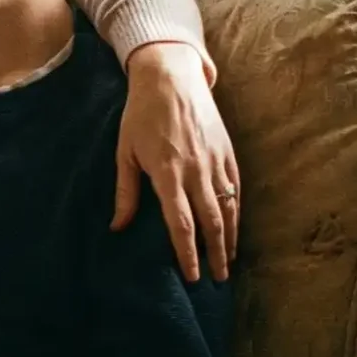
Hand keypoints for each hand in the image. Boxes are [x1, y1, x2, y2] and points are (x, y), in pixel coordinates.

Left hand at [113, 40, 238, 281]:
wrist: (170, 76)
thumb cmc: (141, 115)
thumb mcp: (125, 152)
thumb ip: (125, 192)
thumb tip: (118, 228)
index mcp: (167, 173)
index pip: (181, 224)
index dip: (187, 253)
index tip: (191, 276)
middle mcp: (196, 170)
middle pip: (211, 222)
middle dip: (215, 254)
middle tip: (217, 280)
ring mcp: (215, 161)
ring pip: (229, 208)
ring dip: (230, 238)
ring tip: (228, 262)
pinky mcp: (228, 151)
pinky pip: (236, 188)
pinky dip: (237, 211)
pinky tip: (235, 228)